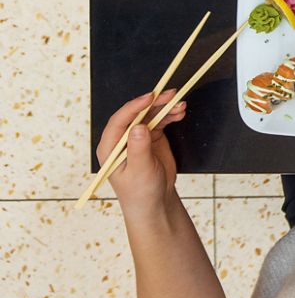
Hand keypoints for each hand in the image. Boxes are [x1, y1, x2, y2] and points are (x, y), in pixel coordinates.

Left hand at [95, 90, 185, 211]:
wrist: (155, 202)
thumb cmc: (141, 192)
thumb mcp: (140, 171)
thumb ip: (139, 148)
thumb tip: (138, 126)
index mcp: (110, 147)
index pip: (119, 121)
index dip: (134, 107)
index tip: (150, 98)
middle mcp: (122, 139)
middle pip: (136, 114)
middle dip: (154, 103)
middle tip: (171, 95)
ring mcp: (137, 138)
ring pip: (150, 116)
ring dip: (165, 108)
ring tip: (181, 105)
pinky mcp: (151, 138)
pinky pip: (160, 121)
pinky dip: (170, 115)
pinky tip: (179, 113)